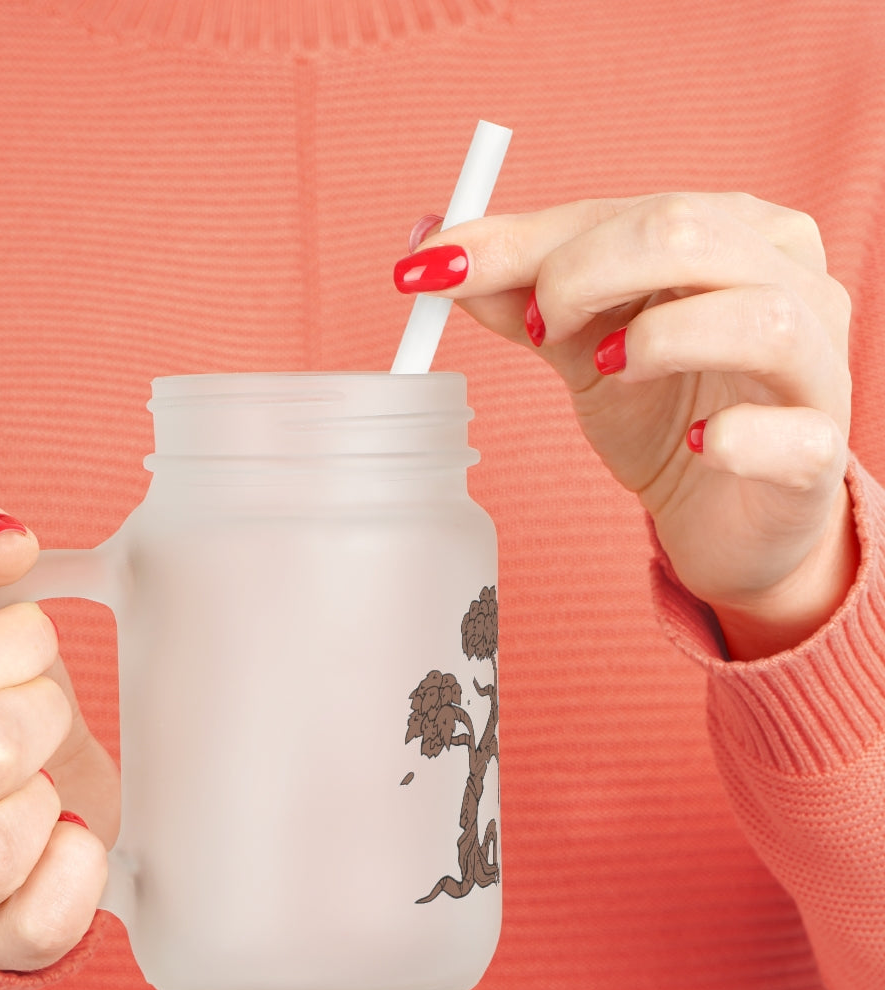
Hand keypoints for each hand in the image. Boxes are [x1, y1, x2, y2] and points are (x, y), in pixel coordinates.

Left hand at [397, 193, 857, 658]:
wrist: (724, 514)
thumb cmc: (663, 412)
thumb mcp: (581, 345)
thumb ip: (520, 295)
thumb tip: (433, 249)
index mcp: (732, 234)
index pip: (623, 211)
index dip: (522, 240)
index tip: (434, 269)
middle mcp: (790, 280)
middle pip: (688, 234)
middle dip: (582, 274)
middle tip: (537, 329)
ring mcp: (816, 366)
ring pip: (759, 317)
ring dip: (658, 340)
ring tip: (607, 371)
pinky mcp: (819, 452)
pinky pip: (792, 433)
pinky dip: (735, 437)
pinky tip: (698, 446)